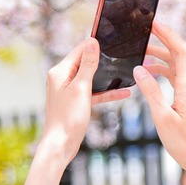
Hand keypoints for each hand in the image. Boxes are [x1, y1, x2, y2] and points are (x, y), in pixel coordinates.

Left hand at [40, 38, 129, 165]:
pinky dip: (106, 92)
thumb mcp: (81, 88)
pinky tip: (123, 92)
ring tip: (125, 71)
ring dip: (107, 77)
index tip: (112, 38)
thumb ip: (88, 65)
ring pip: (91, 78)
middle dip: (103, 60)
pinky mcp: (76, 101)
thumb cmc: (67, 118)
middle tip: (122, 54)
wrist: (61, 145)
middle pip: (85, 62)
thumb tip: (92, 42)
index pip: (79, 50)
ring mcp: (69, 90)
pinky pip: (93, 92)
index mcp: (60, 71)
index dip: (94, 44)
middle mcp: (62, 78)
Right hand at [132, 21, 185, 184]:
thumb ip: (151, 92)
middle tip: (145, 31)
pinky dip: (164, 70)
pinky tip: (150, 72)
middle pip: (179, 53)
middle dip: (162, 40)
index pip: (181, 50)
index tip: (154, 23)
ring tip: (141, 52)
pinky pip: (178, 76)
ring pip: (177, 65)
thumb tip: (139, 69)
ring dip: (161, 56)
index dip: (168, 34)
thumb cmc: (183, 142)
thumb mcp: (162, 117)